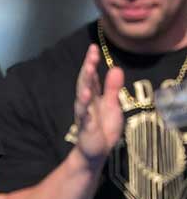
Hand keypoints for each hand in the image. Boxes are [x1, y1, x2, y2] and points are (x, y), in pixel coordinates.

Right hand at [73, 44, 123, 168]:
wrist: (97, 151)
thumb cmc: (104, 126)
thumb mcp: (113, 105)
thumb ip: (113, 88)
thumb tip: (116, 68)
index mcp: (93, 95)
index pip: (91, 76)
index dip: (91, 62)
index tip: (93, 47)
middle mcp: (86, 101)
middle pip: (85, 81)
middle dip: (88, 67)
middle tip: (92, 54)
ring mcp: (84, 113)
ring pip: (82, 95)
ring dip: (84, 83)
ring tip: (88, 70)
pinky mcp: (86, 126)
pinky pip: (84, 114)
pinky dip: (84, 105)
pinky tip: (85, 97)